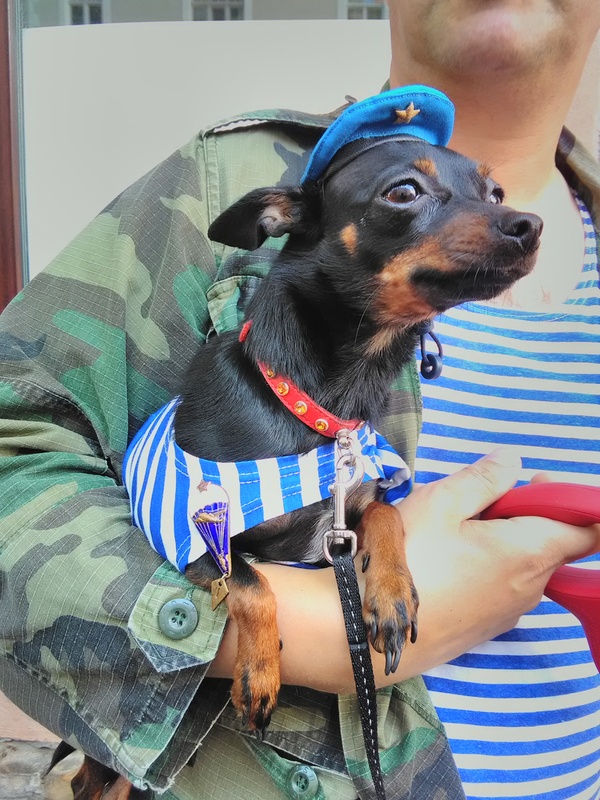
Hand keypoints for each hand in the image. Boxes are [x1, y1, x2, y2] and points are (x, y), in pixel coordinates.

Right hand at [209, 448, 599, 692]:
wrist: (368, 632)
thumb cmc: (407, 561)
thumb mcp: (441, 503)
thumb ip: (486, 478)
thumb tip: (514, 462)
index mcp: (529, 551)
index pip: (586, 527)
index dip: (569, 498)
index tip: (531, 484)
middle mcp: (531, 586)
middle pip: (553, 541)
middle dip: (526, 513)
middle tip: (476, 501)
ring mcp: (510, 611)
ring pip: (527, 563)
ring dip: (505, 539)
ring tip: (453, 532)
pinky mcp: (489, 626)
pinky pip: (506, 585)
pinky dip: (491, 564)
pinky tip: (446, 561)